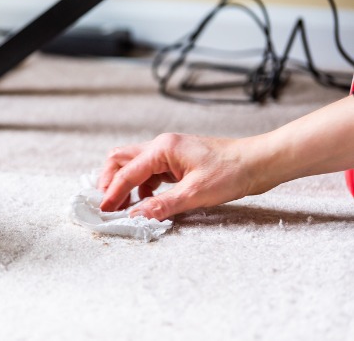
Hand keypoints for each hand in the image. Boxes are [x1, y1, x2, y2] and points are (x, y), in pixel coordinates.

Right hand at [97, 133, 261, 220]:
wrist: (259, 162)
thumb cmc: (232, 172)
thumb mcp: (195, 194)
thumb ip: (162, 205)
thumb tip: (136, 216)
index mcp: (162, 149)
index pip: (127, 172)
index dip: (113, 192)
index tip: (104, 210)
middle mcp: (161, 146)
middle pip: (120, 159)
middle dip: (110, 181)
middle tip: (107, 203)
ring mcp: (168, 152)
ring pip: (133, 165)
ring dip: (125, 183)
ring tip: (123, 206)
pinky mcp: (176, 161)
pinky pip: (149, 171)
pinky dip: (141, 186)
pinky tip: (146, 201)